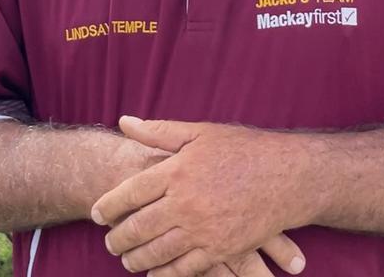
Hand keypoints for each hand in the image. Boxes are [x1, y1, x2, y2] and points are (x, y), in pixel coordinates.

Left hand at [92, 116, 309, 275]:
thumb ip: (159, 131)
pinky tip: (153, 274)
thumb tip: (124, 122)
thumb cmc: (243, 149)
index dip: (108, 205)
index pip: (130, 192)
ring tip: (126, 259)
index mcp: (178, 170)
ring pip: (156, 252)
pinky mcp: (220, 250)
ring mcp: (202, 229)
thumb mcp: (200, 133)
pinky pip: (182, 269)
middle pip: (138, 226)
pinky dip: (163, 274)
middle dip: (117, 238)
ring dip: (135, 258)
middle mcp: (185, 202)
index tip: (96, 214)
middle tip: (108, 242)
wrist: (288, 177)